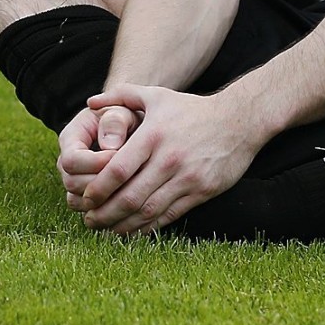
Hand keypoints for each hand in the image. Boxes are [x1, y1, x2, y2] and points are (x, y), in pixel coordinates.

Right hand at [57, 104, 139, 211]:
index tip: (121, 157)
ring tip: (131, 190)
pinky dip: (109, 211)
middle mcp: (68, 163)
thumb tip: (110, 146)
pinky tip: (130, 203)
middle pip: (72, 184)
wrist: (131, 127)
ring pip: (79, 202)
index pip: (72, 160)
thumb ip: (116, 122)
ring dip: (104, 200)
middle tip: (129, 179)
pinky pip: (91, 212)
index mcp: (71, 138)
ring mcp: (75, 181)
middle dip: (101, 184)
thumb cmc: (126, 117)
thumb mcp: (122, 111)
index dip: (94, 163)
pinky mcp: (87, 197)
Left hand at [74, 85, 260, 235]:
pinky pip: (168, 216)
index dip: (97, 190)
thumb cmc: (192, 109)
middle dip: (104, 213)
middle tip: (88, 219)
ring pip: (147, 211)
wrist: (238, 121)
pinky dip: (147, 228)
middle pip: (129, 196)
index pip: (117, 170)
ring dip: (122, 225)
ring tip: (105, 228)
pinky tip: (132, 230)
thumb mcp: (157, 95)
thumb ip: (121, 95)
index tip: (85, 199)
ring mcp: (186, 178)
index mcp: (153, 136)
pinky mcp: (200, 192)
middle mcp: (169, 159)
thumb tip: (91, 102)